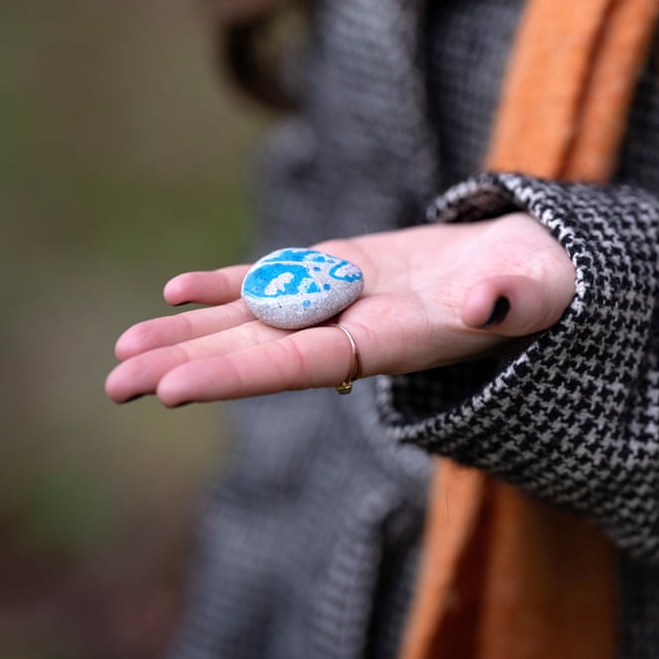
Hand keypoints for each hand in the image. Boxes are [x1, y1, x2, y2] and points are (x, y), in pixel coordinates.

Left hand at [105, 213, 575, 406]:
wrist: (532, 267)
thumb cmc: (543, 283)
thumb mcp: (537, 288)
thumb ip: (515, 298)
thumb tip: (488, 303)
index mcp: (398, 342)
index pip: (308, 364)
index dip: (242, 374)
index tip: (173, 391)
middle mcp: (360, 330)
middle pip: (262, 350)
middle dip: (191, 365)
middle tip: (115, 384)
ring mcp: (346, 300)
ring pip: (257, 319)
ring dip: (190, 333)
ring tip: (123, 353)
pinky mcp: (346, 269)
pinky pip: (278, 279)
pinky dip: (227, 285)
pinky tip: (175, 290)